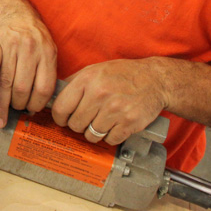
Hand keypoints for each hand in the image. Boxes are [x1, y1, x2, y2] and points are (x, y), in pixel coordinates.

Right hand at [0, 12, 57, 127]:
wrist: (14, 14)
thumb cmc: (32, 37)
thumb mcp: (47, 51)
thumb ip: (46, 73)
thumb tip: (40, 103)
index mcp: (47, 54)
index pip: (44, 88)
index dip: (36, 104)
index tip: (31, 111)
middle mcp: (31, 50)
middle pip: (24, 87)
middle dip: (18, 104)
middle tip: (15, 109)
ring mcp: (12, 47)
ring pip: (7, 81)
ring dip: (2, 102)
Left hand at [51, 58, 169, 145]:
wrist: (155, 79)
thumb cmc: (123, 74)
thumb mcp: (95, 70)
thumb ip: (75, 83)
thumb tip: (54, 98)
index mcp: (87, 80)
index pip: (61, 108)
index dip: (60, 117)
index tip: (64, 119)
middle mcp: (100, 94)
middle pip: (75, 124)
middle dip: (78, 125)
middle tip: (86, 120)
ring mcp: (115, 109)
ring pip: (91, 135)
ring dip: (94, 132)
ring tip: (102, 122)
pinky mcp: (129, 122)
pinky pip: (110, 140)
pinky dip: (111, 136)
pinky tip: (115, 125)